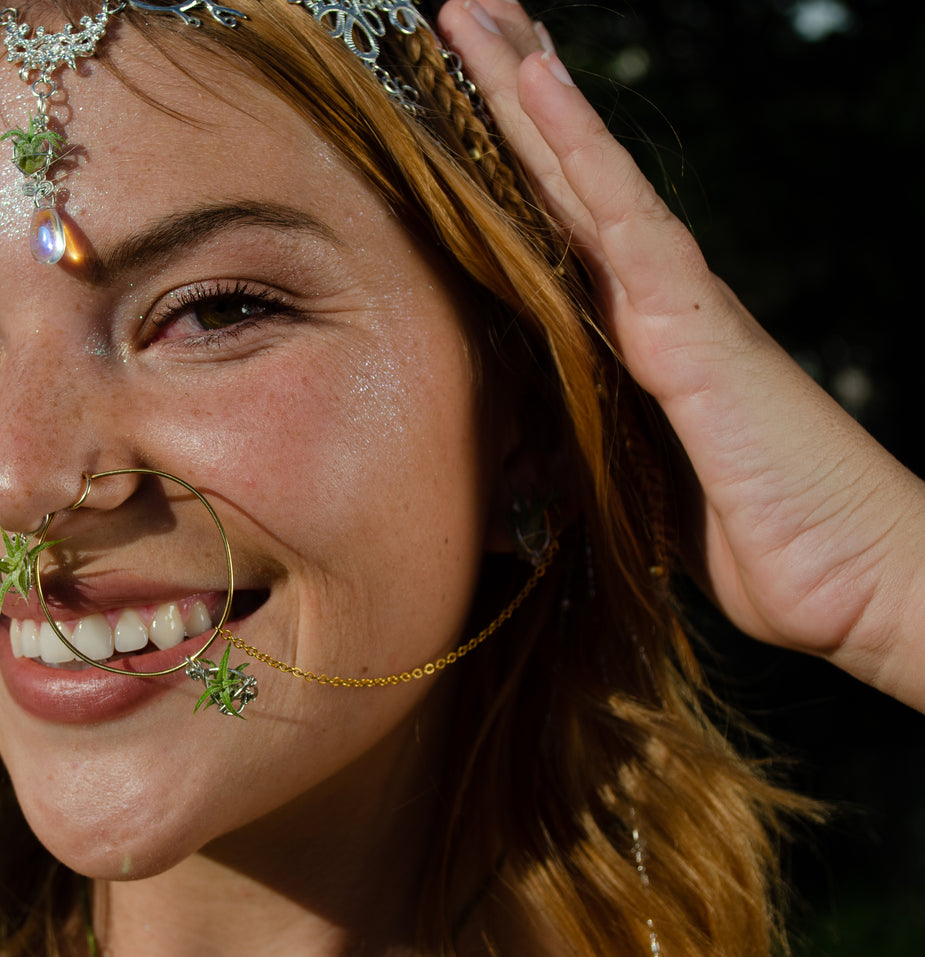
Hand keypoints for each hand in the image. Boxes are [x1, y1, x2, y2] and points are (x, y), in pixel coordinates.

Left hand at [438, 0, 924, 707]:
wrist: (851, 581)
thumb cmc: (758, 537)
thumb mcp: (635, 486)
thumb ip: (583, 440)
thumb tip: (519, 436)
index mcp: (631, 333)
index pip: (558, 224)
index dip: (515, 156)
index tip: (468, 93)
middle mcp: (650, 299)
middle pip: (563, 177)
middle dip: (510, 94)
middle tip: (464, 13)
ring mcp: (673, 302)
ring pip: (583, 174)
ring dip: (526, 91)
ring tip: (477, 12)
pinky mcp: (693, 326)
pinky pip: (625, 218)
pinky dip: (579, 147)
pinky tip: (539, 82)